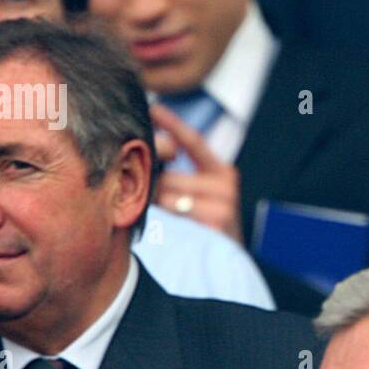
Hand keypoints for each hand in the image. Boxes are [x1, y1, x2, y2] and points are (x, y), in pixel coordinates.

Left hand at [151, 103, 242, 243]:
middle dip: (151, 181)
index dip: (172, 124)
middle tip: (139, 187)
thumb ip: (178, 175)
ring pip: (170, 194)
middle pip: (171, 173)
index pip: (194, 141)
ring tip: (151, 209)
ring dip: (155, 202)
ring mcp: (225, 202)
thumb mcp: (199, 194)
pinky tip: (161, 221)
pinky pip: (176, 211)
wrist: (229, 260)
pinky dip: (164, 214)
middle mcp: (227, 183)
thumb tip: (144, 153)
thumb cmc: (206, 223)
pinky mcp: (218, 221)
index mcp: (222, 171)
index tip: (152, 108)